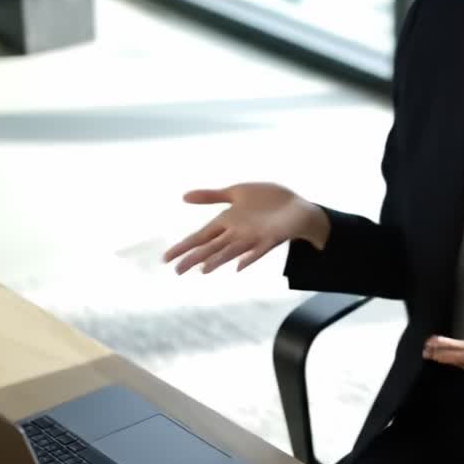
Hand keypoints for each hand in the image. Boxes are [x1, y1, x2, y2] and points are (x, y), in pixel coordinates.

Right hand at [162, 183, 328, 274]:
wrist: (297, 206)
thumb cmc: (267, 200)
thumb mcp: (236, 193)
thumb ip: (211, 196)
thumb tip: (183, 197)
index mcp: (226, 222)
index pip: (200, 236)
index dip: (184, 246)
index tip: (166, 258)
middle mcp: (236, 233)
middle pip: (211, 247)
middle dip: (194, 257)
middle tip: (176, 271)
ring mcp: (253, 237)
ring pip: (230, 251)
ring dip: (218, 260)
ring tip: (202, 269)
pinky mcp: (271, 238)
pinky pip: (259, 250)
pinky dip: (249, 258)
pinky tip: (239, 266)